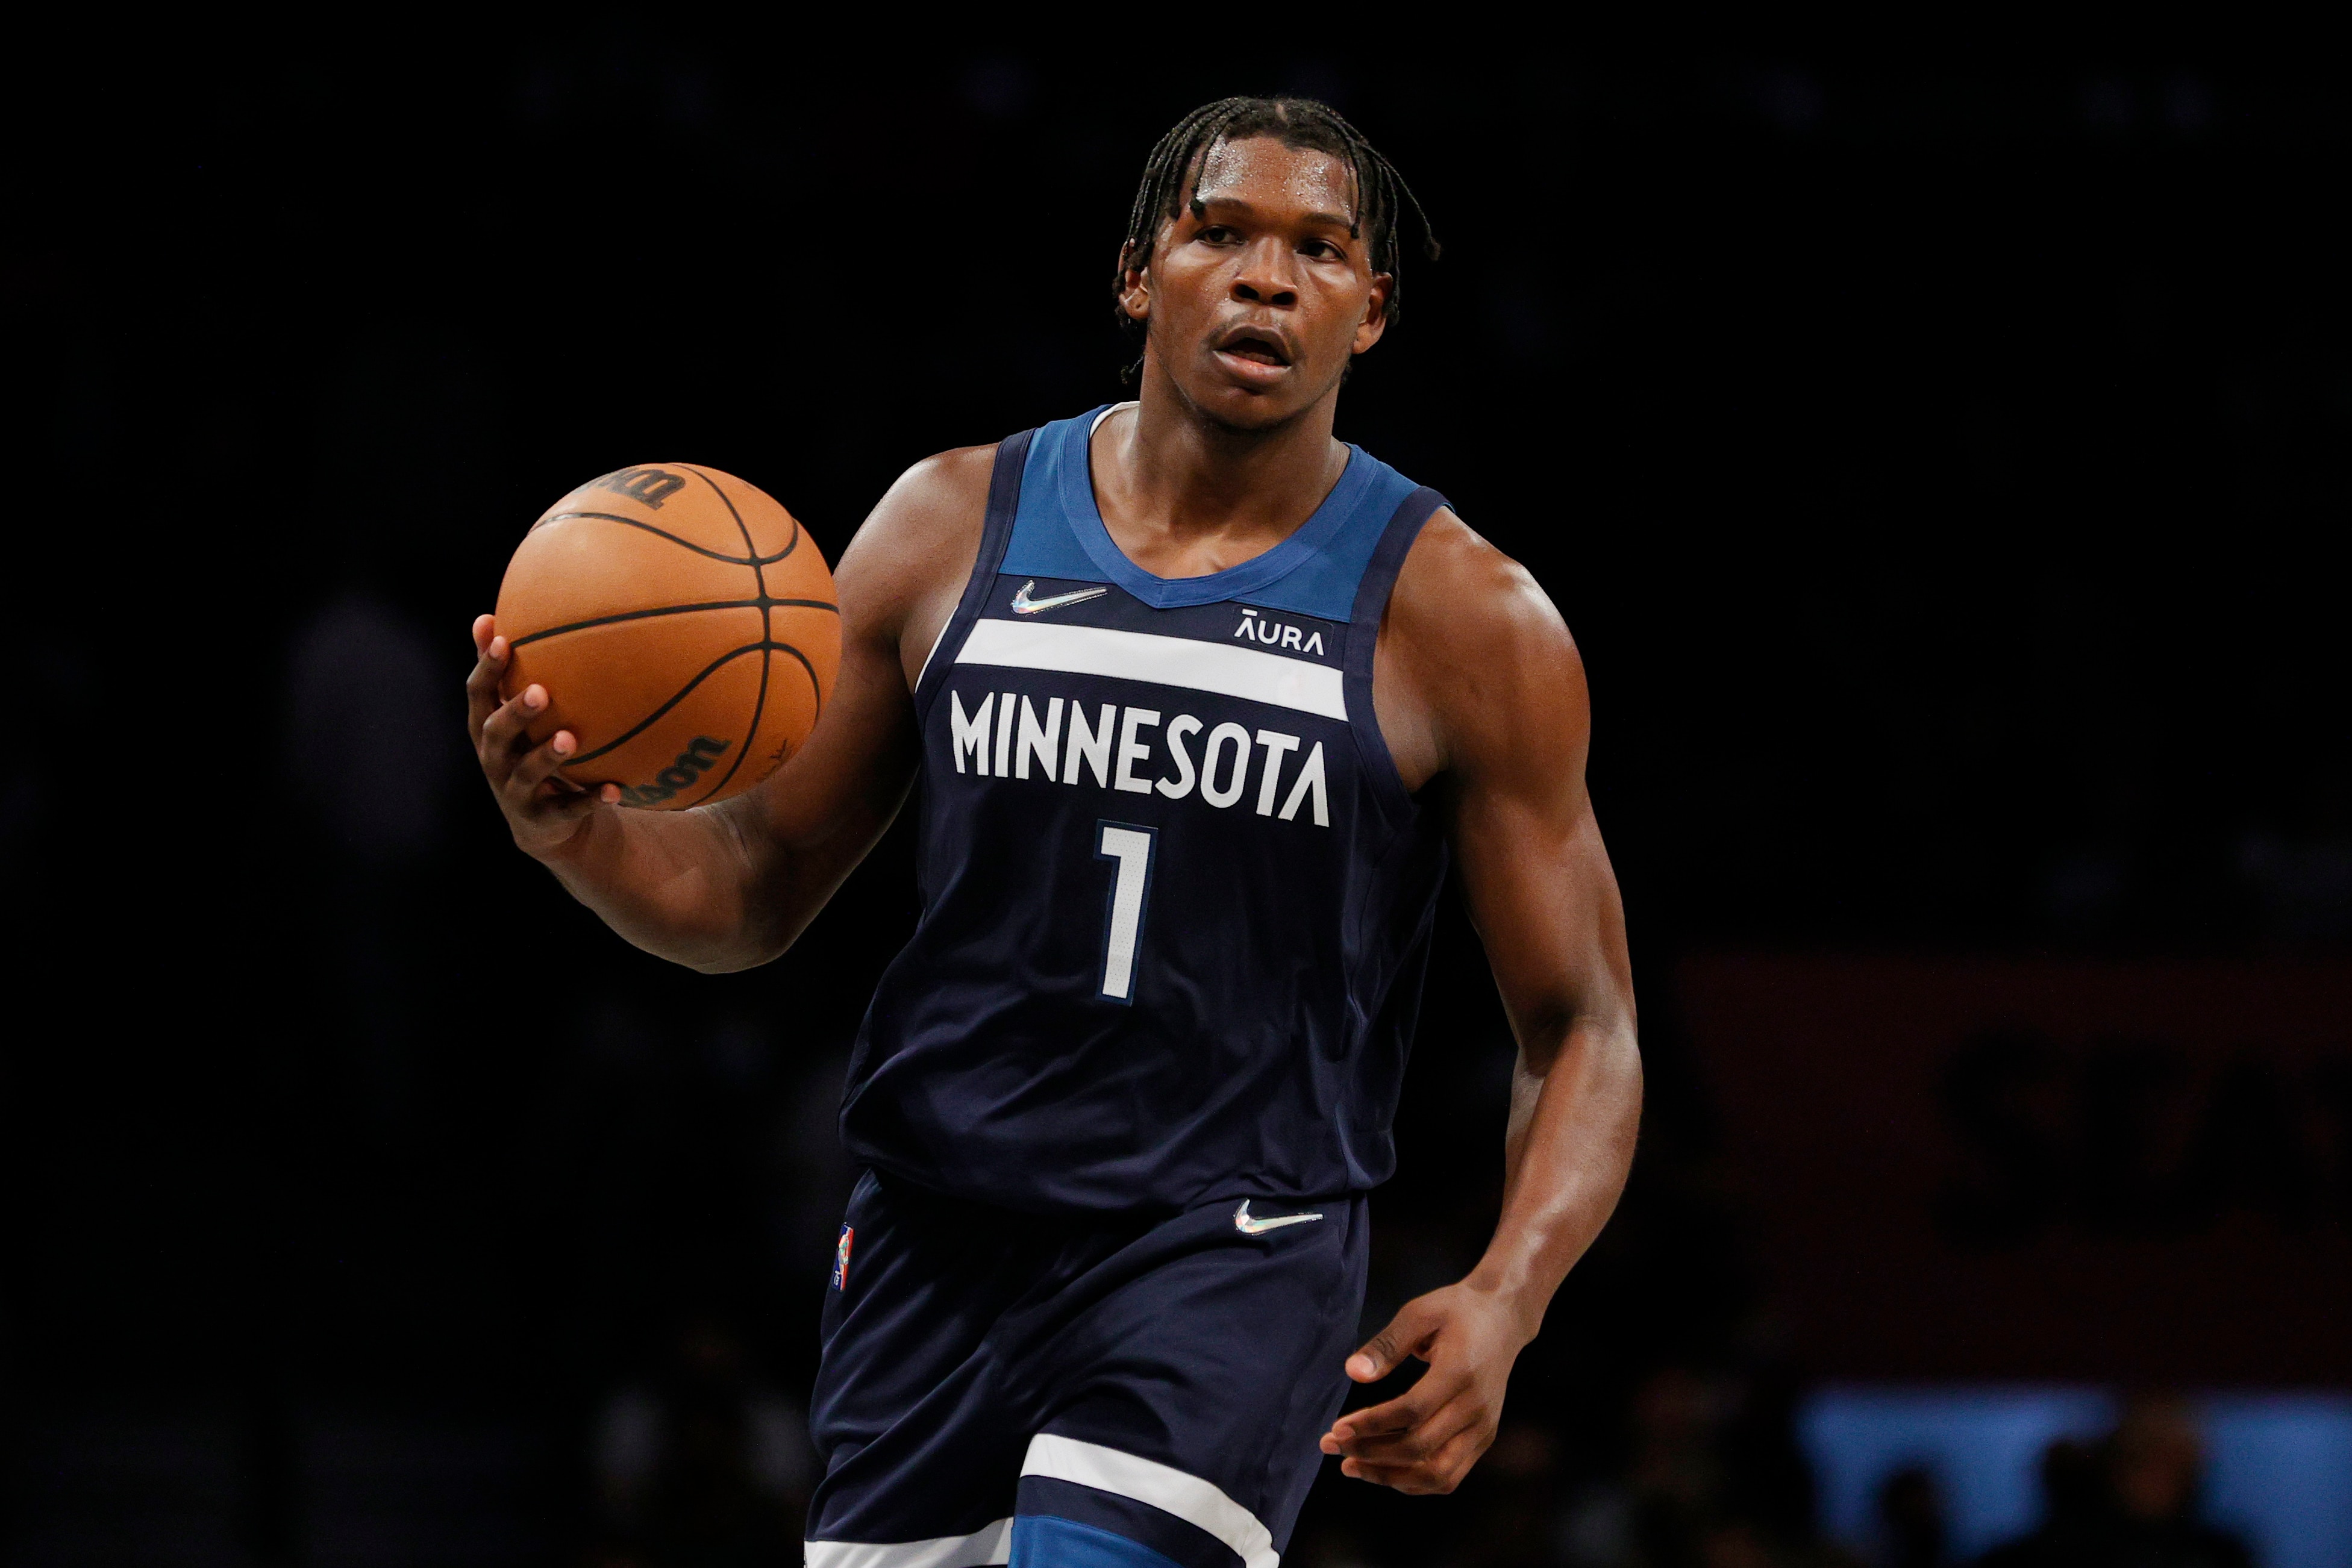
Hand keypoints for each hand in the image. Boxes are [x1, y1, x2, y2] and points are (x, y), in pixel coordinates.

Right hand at [467, 613, 617, 858]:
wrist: (547, 825)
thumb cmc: (530, 750)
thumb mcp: (518, 716)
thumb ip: (508, 673)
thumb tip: (491, 613)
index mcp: (487, 729)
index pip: (478, 695)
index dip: (487, 669)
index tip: (502, 639)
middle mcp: (494, 760)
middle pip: (497, 734)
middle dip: (515, 712)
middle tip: (540, 691)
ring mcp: (516, 792)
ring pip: (527, 774)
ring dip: (548, 757)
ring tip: (570, 739)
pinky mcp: (543, 820)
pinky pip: (569, 809)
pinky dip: (590, 800)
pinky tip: (616, 790)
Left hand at [1318, 1281, 1529, 1493]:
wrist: (1503, 1318)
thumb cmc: (1457, 1311)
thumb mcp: (1419, 1313)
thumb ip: (1386, 1344)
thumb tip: (1353, 1373)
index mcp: (1460, 1372)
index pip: (1411, 1412)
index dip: (1371, 1425)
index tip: (1337, 1429)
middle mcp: (1476, 1407)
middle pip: (1420, 1449)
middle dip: (1371, 1454)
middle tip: (1332, 1447)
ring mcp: (1483, 1427)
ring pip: (1438, 1475)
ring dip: (1391, 1477)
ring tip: (1352, 1467)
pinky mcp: (1484, 1438)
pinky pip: (1450, 1475)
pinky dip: (1415, 1481)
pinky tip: (1384, 1470)